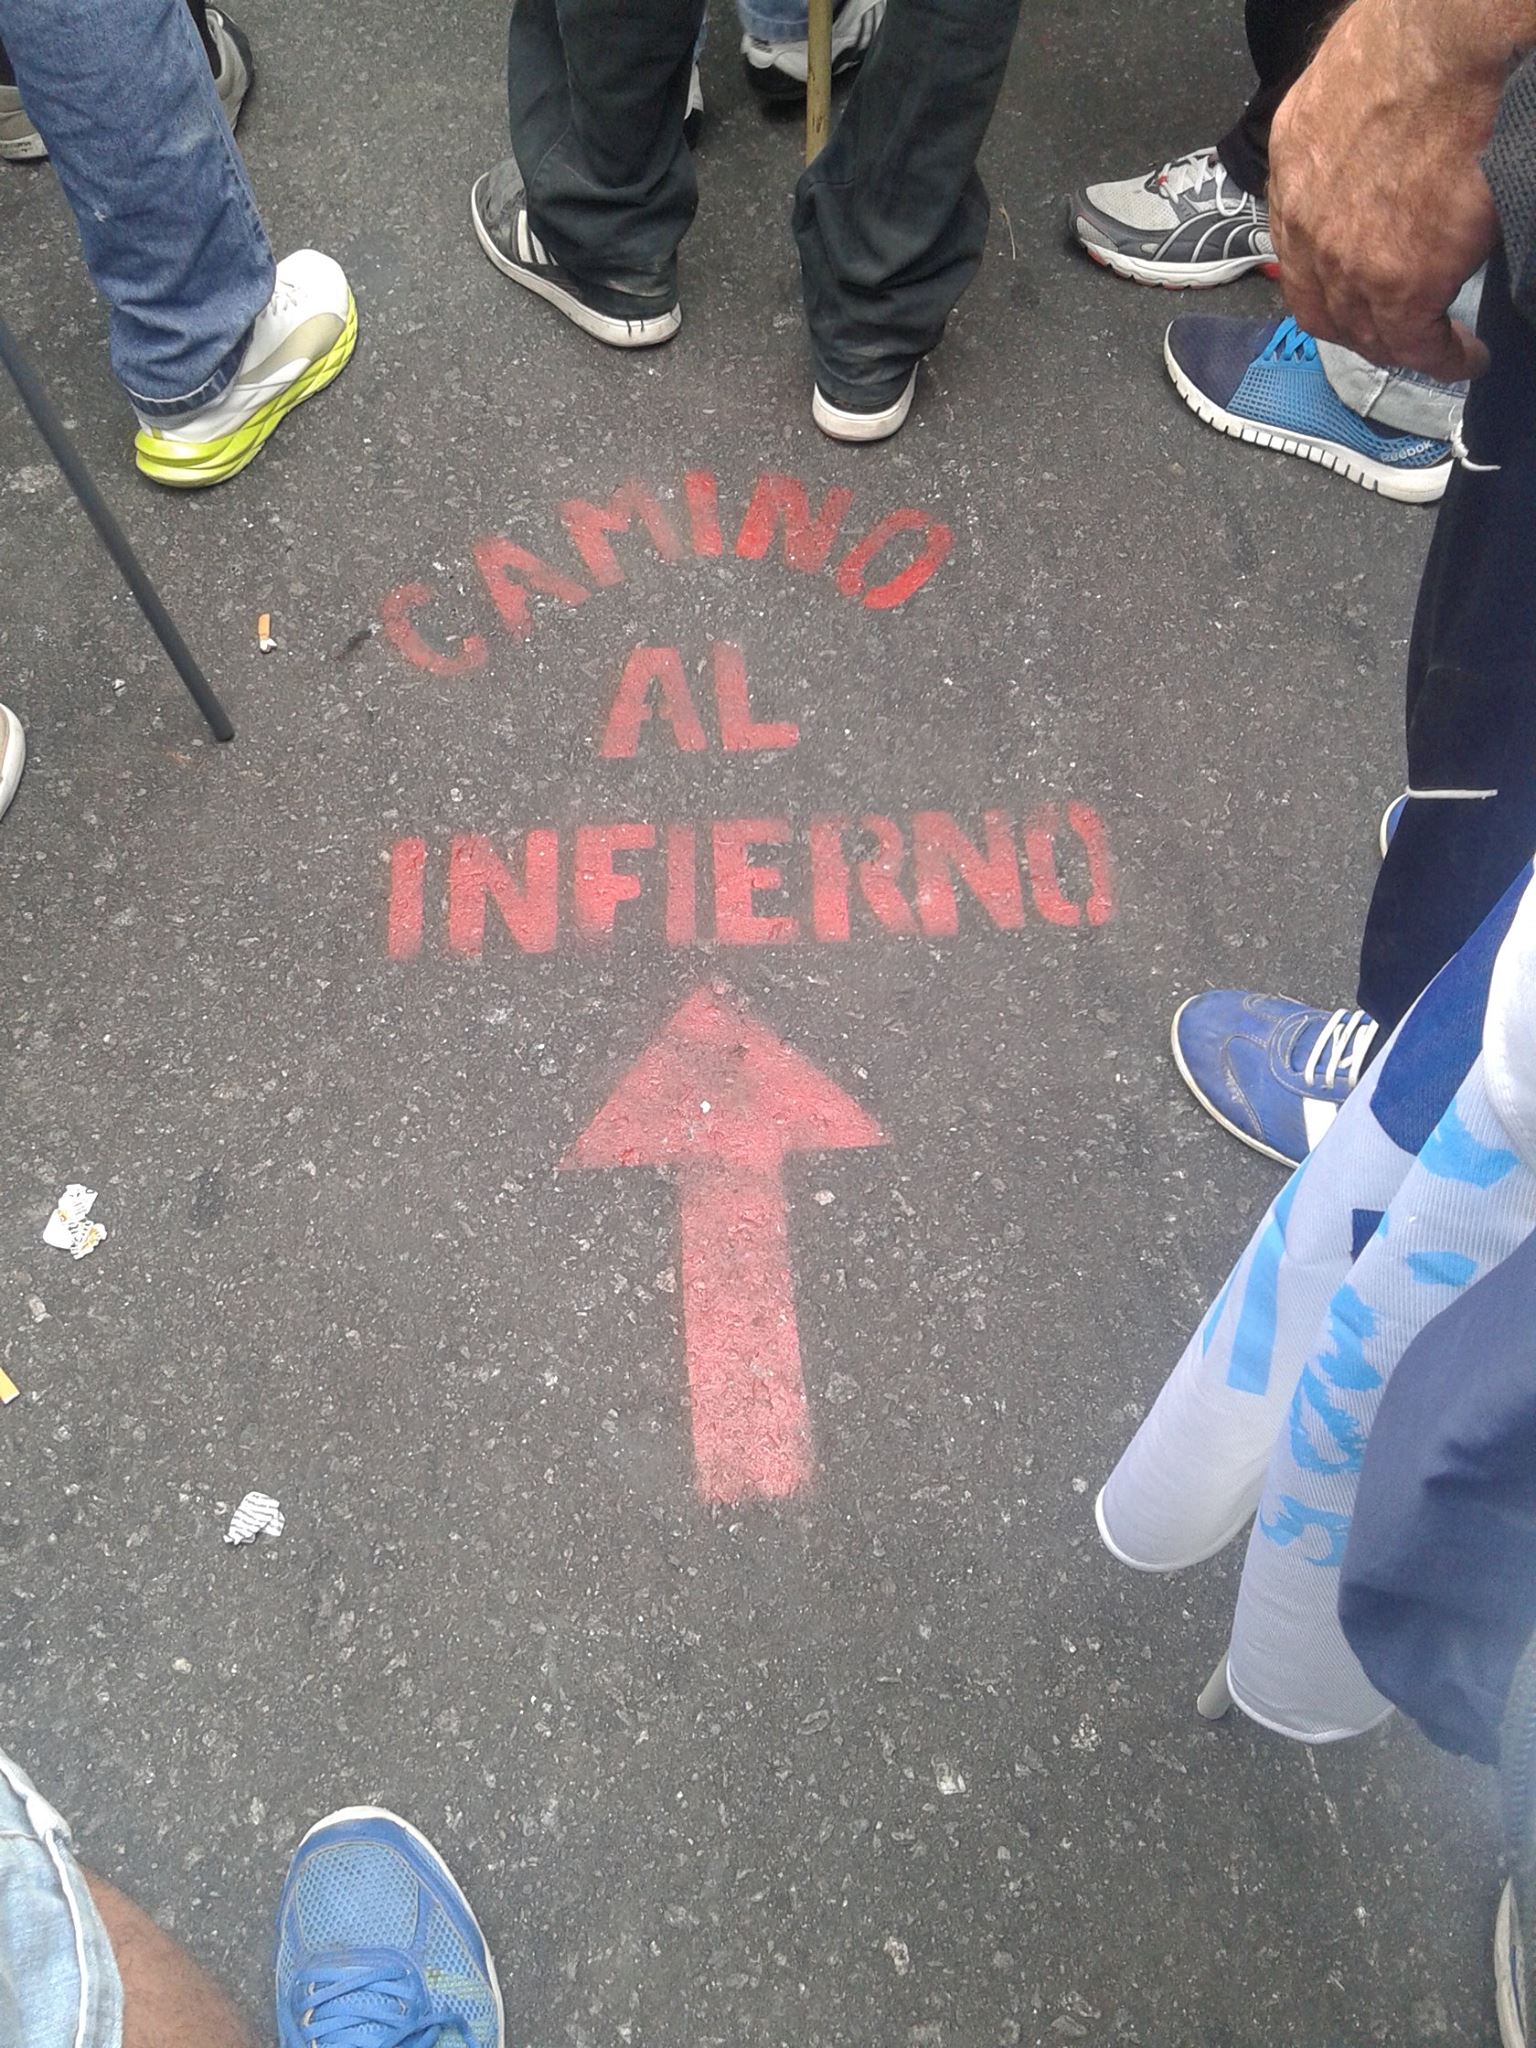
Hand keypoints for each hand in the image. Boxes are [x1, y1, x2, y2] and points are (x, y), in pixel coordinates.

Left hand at [1269, 0, 1503, 380]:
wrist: (1441, 46)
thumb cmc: (1409, 39)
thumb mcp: (1344, 89)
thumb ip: (1345, 139)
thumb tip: (1376, 158)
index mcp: (1292, 169)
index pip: (1297, 251)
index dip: (1327, 282)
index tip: (1352, 294)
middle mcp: (1307, 224)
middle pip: (1324, 307)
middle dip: (1361, 329)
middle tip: (1398, 336)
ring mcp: (1348, 261)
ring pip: (1369, 331)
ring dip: (1405, 347)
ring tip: (1439, 350)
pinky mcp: (1399, 283)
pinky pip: (1417, 342)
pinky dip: (1444, 357)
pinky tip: (1464, 356)